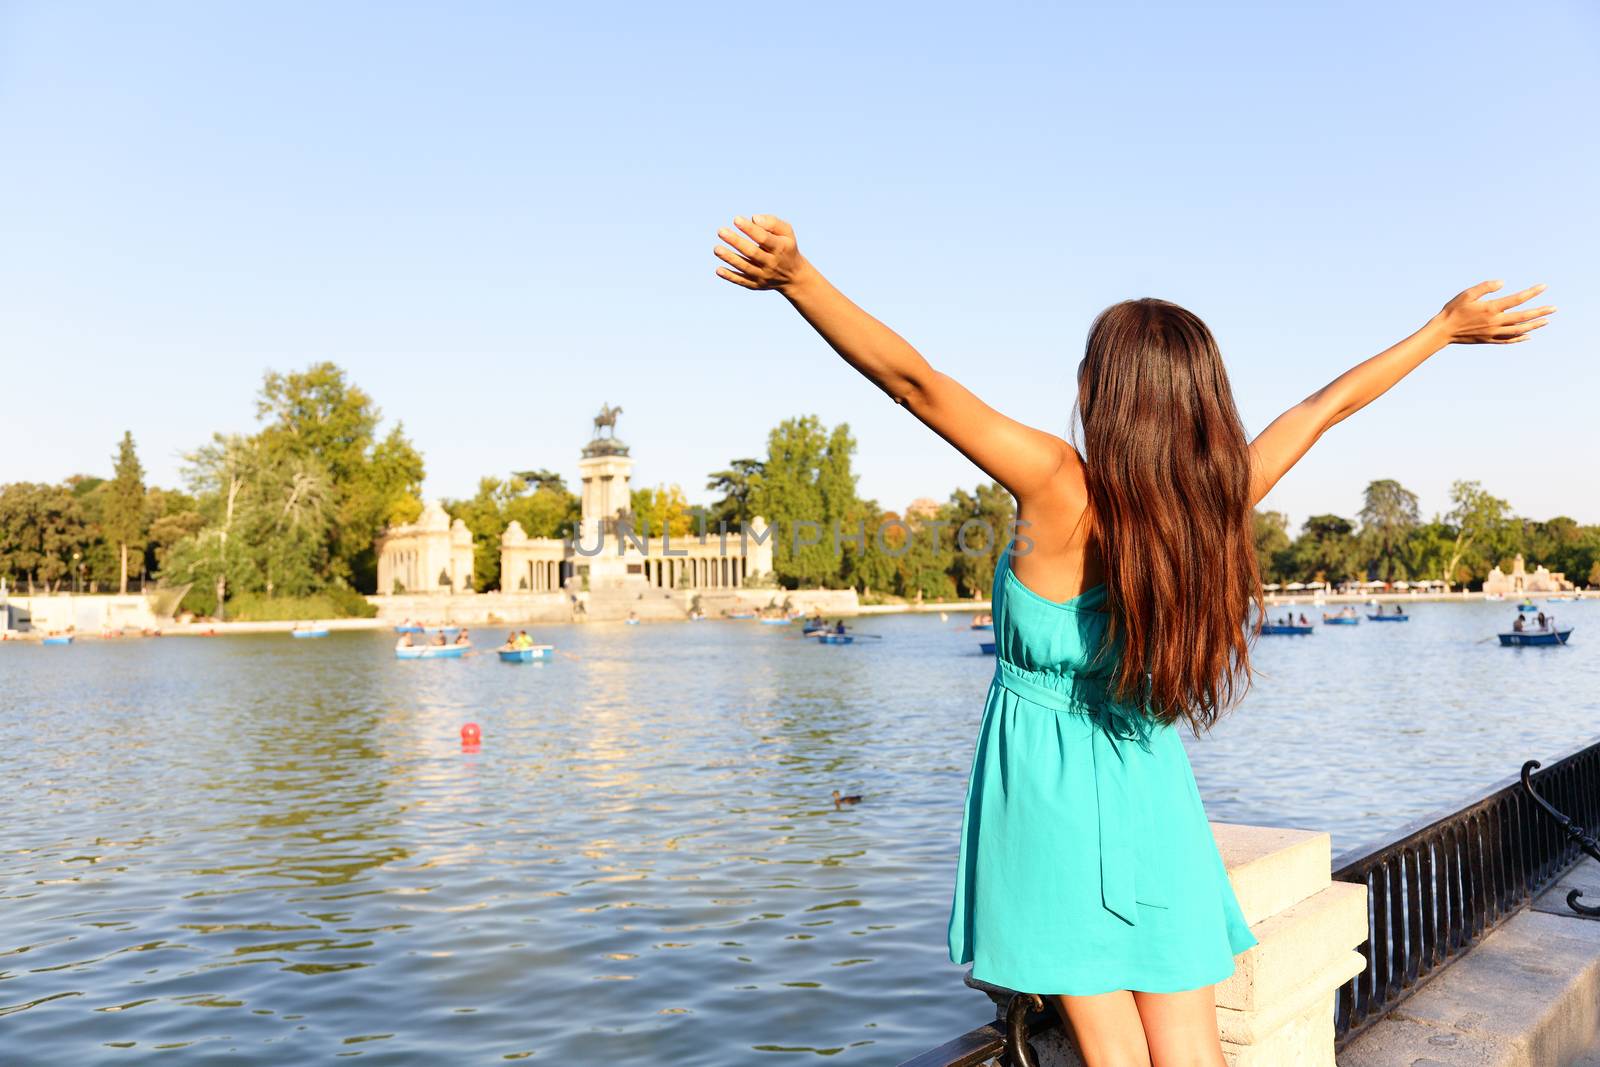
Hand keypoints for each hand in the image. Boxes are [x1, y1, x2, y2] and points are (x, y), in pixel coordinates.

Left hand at [713, 214, 810, 291]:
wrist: (793, 276)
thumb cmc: (785, 246)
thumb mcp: (786, 232)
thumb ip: (772, 223)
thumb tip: (754, 218)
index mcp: (780, 248)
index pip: (764, 238)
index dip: (749, 229)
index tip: (736, 219)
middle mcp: (772, 263)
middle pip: (752, 252)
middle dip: (736, 241)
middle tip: (720, 231)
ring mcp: (764, 276)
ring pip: (745, 267)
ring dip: (730, 258)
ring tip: (716, 249)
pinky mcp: (756, 285)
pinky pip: (742, 281)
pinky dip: (730, 276)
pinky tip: (718, 270)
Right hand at [1433, 281, 1555, 343]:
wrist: (1443, 331)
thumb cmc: (1453, 310)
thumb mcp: (1467, 294)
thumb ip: (1485, 287)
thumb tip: (1503, 283)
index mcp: (1491, 308)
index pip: (1517, 299)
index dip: (1532, 292)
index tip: (1544, 287)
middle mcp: (1495, 322)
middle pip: (1523, 317)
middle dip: (1540, 311)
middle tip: (1554, 308)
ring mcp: (1493, 333)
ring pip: (1519, 330)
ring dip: (1534, 325)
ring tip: (1546, 320)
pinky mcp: (1489, 340)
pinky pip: (1508, 340)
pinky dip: (1520, 338)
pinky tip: (1528, 335)